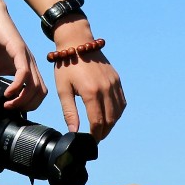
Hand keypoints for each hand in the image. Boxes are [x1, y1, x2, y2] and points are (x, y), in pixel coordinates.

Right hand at [0, 0, 45, 110]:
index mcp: (26, 69)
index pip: (38, 93)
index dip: (28, 106)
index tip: (12, 110)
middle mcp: (30, 64)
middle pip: (41, 93)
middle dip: (27, 106)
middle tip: (10, 109)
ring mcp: (26, 57)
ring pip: (35, 86)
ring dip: (22, 99)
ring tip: (7, 102)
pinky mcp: (18, 50)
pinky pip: (24, 72)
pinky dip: (17, 86)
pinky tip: (6, 91)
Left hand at [51, 20, 124, 137]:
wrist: (78, 43)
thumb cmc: (66, 66)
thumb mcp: (63, 90)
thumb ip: (70, 112)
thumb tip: (73, 131)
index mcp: (91, 92)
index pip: (97, 122)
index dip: (94, 135)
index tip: (89, 141)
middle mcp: (106, 89)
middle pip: (110, 120)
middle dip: (103, 133)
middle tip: (94, 138)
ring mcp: (114, 84)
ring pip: (118, 112)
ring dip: (111, 124)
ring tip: (101, 129)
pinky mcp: (117, 79)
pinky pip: (121, 102)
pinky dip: (117, 112)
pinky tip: (109, 116)